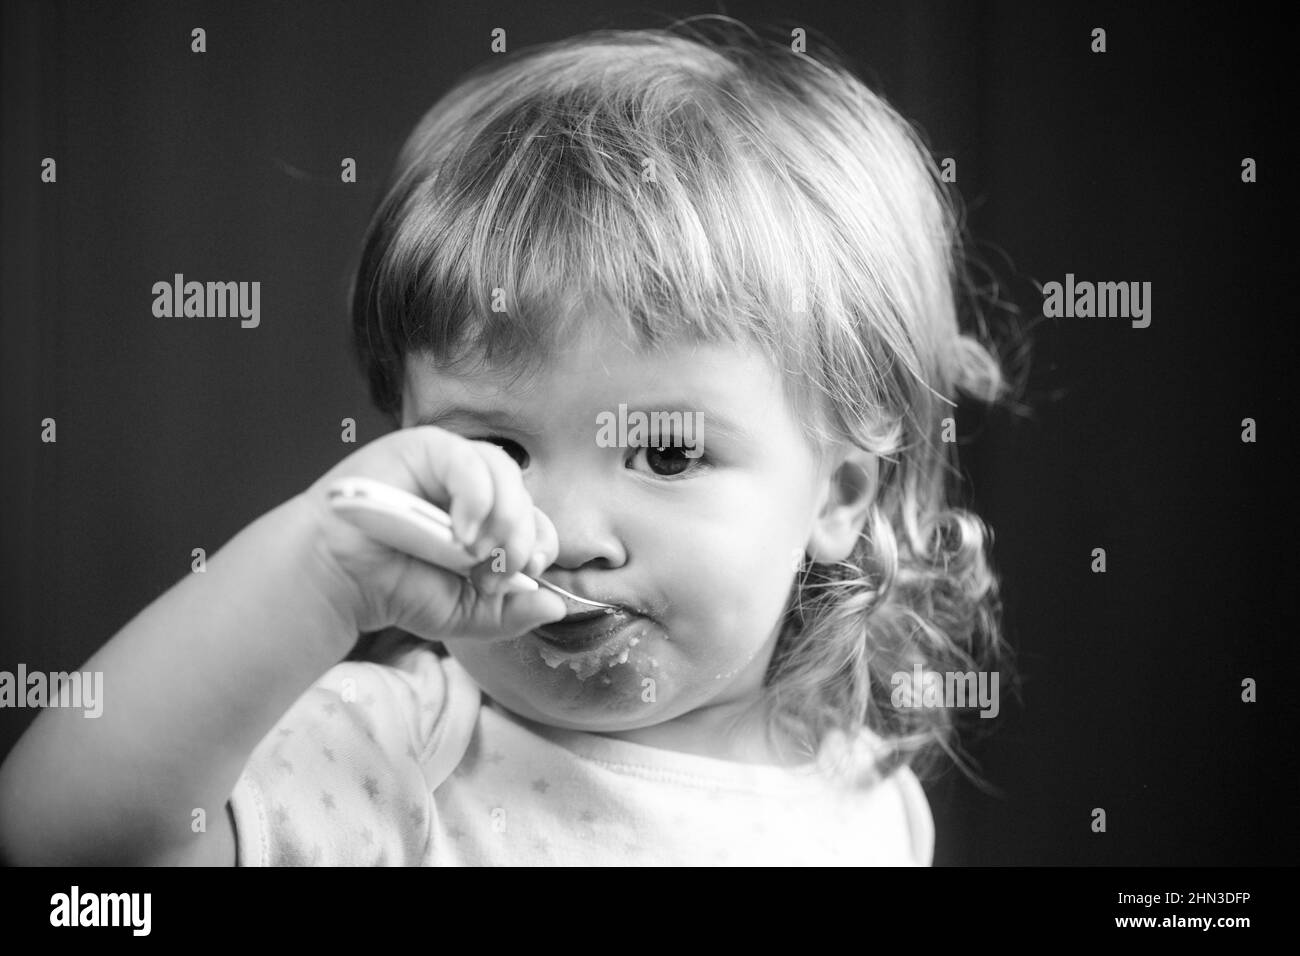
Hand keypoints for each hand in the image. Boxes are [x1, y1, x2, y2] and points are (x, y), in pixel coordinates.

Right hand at [300, 426, 566, 639]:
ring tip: (476, 554)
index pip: (536, 517)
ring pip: (503, 472)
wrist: (339, 581)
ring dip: (503, 518)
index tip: (527, 573)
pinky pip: (467, 461)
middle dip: (520, 538)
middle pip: (524, 494)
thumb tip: (557, 605)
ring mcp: (448, 461)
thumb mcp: (464, 612)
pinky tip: (463, 532)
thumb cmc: (396, 587)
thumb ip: (511, 612)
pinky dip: (476, 497)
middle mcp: (473, 484)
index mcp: (489, 515)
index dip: (540, 543)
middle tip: (496, 572)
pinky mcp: (422, 447)